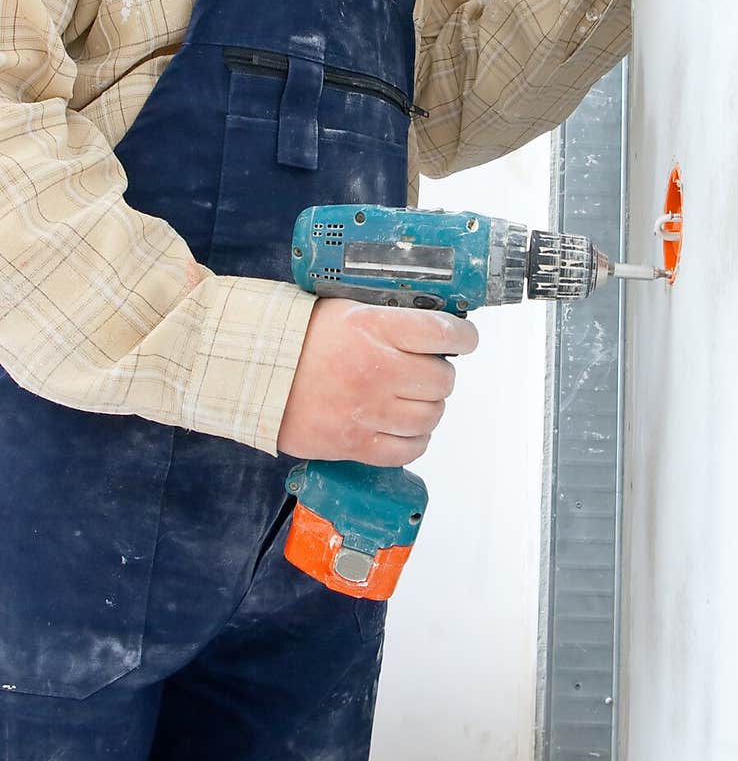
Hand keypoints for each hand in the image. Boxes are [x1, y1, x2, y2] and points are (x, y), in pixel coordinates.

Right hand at [277, 297, 478, 466]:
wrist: (249, 373)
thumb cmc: (294, 338)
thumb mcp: (344, 310)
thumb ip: (386, 320)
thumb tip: (428, 329)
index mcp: (374, 327)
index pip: (443, 332)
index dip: (463, 337)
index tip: (464, 339)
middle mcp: (377, 368)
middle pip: (442, 380)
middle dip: (439, 376)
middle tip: (423, 372)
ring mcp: (367, 409)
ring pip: (430, 417)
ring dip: (428, 408)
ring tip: (410, 400)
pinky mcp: (354, 442)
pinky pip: (407, 450)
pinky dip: (414, 441)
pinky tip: (403, 428)